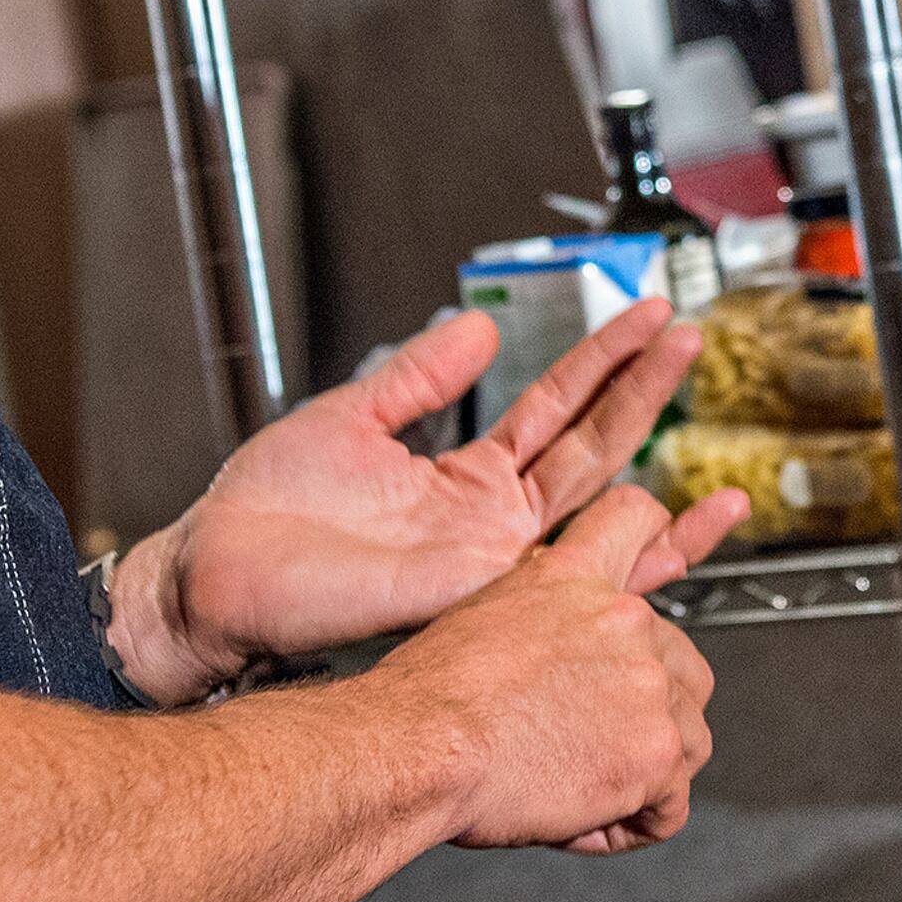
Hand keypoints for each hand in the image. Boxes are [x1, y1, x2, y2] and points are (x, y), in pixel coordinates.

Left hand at [111, 299, 737, 698]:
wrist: (215, 574)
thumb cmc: (265, 513)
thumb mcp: (352, 417)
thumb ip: (420, 378)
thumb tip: (478, 327)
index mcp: (464, 480)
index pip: (553, 410)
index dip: (601, 361)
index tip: (644, 316)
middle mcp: (491, 520)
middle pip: (591, 441)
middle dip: (641, 382)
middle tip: (686, 330)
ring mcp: (491, 557)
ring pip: (593, 486)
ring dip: (642, 427)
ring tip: (684, 369)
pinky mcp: (475, 585)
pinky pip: (565, 566)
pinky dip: (635, 547)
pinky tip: (676, 512)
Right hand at [376, 487, 730, 851]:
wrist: (421, 745)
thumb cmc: (427, 698)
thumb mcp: (483, 617)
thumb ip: (544, 619)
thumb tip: (559, 649)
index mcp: (574, 577)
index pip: (635, 519)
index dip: (668, 530)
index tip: (683, 542)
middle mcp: (624, 620)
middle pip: (686, 668)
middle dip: (653, 714)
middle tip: (590, 745)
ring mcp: (648, 685)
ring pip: (688, 741)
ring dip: (644, 774)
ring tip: (577, 787)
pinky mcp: (656, 753)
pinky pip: (671, 807)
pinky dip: (631, 826)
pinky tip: (581, 818)